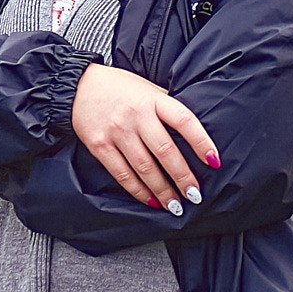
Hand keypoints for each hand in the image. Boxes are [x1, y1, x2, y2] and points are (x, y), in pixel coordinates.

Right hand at [70, 64, 217, 215]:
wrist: (77, 86)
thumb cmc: (119, 87)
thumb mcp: (148, 88)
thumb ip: (167, 105)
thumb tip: (192, 130)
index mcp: (153, 100)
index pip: (184, 120)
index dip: (201, 142)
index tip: (214, 161)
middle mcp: (136, 115)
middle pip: (166, 151)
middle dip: (183, 177)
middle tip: (195, 195)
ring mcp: (117, 132)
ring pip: (145, 168)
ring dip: (163, 190)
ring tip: (176, 206)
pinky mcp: (100, 146)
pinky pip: (122, 174)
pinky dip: (138, 191)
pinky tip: (151, 200)